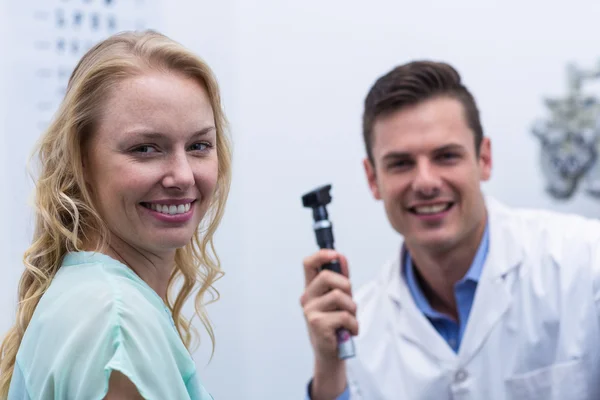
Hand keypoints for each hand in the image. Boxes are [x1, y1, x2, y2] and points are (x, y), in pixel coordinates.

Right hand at [300, 249, 357, 398]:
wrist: (332, 353)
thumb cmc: (336, 324)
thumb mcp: (339, 299)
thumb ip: (340, 279)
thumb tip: (341, 258)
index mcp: (311, 288)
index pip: (309, 264)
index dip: (321, 255)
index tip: (335, 255)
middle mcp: (307, 298)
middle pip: (326, 277)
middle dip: (346, 286)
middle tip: (349, 301)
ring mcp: (310, 311)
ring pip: (339, 296)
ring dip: (352, 309)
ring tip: (349, 320)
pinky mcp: (317, 324)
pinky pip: (343, 315)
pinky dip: (353, 324)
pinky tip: (349, 331)